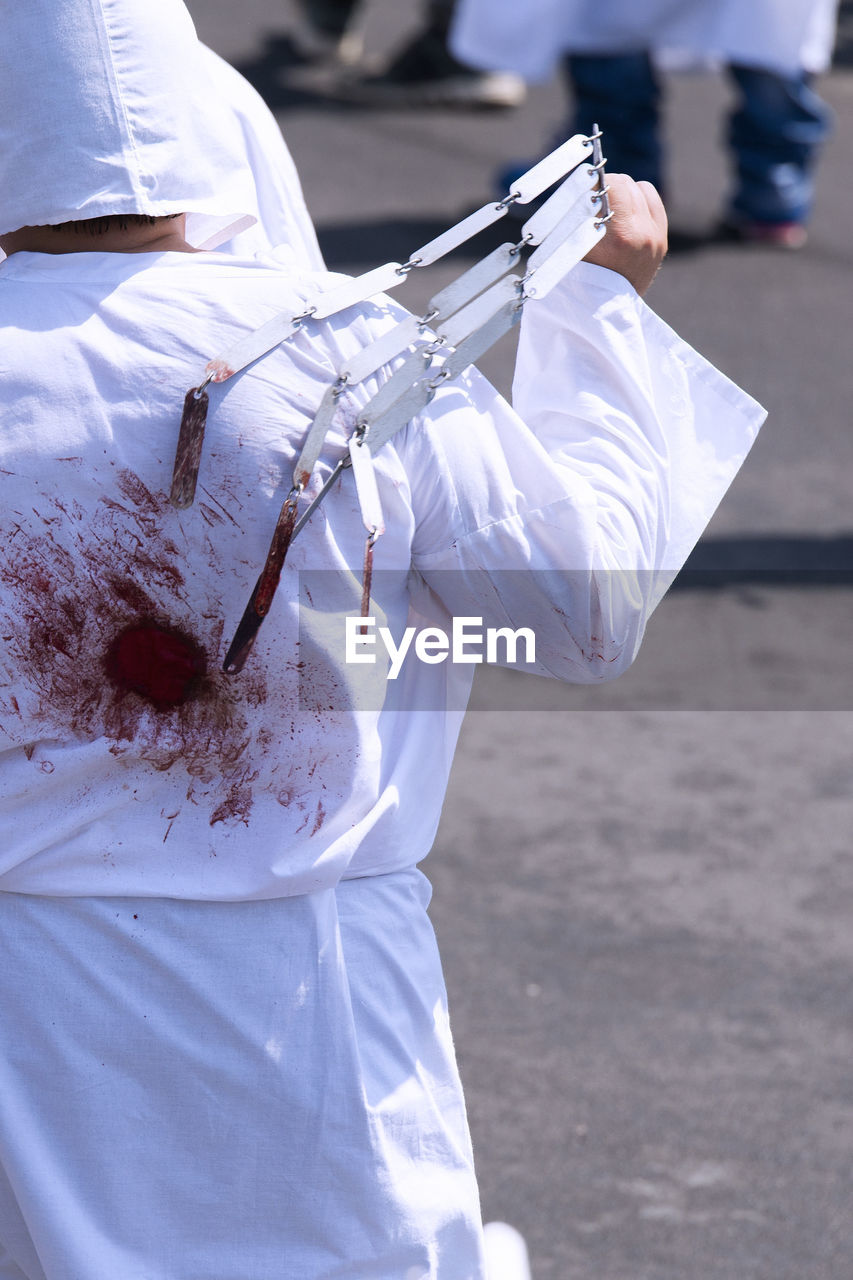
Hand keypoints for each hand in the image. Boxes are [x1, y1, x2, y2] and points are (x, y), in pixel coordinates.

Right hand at [583, 173, 667, 295]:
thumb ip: (580, 214)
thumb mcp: (574, 247)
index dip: (596, 182)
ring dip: (625, 193)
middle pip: (627, 183)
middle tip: (592, 198)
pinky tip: (625, 214)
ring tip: (609, 208)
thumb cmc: (581, 281)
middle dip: (608, 187)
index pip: (614, 184)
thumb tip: (582, 183)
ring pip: (642, 189)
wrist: (606, 315)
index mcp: (621, 236)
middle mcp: (645, 235)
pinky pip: (653, 202)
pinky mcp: (662, 241)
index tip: (584, 188)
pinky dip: (639, 202)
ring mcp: (657, 239)